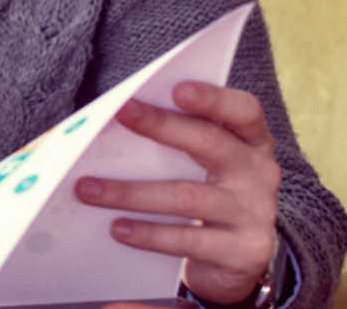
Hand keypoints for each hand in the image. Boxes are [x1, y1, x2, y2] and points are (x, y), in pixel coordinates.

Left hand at [76, 82, 281, 305]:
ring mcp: (254, 213)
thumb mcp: (201, 162)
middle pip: (211, 143)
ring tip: (88, 189)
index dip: (213, 98)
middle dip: (161, 126)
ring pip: (187, 197)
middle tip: (119, 113)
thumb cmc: (206, 190)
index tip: (176, 89)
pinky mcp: (243, 252)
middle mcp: (259, 172)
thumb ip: (175, 139)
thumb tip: (110, 124)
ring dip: (131, 192)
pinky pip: (188, 239)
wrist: (236, 257)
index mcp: (251, 140)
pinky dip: (148, 233)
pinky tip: (117, 227)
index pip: (243, 111)